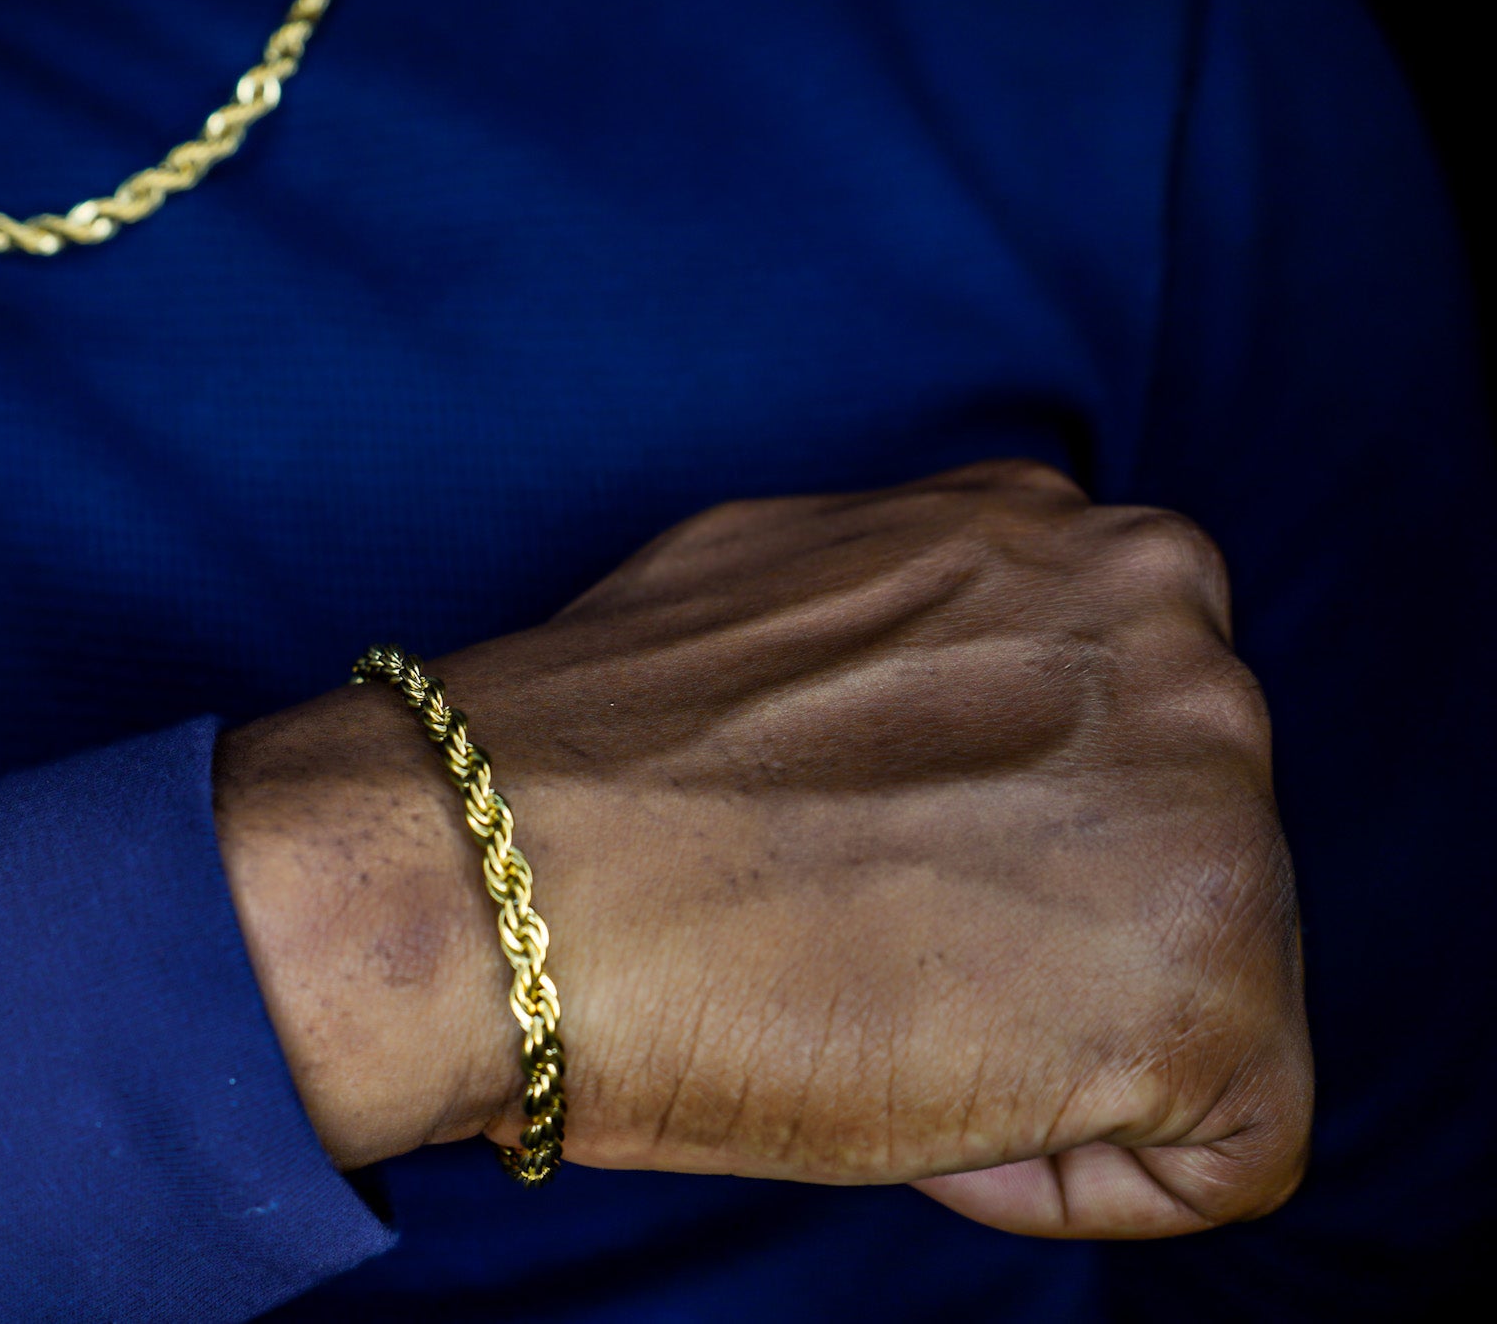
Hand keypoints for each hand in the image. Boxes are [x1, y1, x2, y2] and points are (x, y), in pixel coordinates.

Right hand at [216, 459, 1309, 1238]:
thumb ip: (929, 617)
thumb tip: (933, 698)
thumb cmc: (595, 752)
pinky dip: (1084, 1171)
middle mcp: (1180, 645)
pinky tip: (934, 1123)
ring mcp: (1213, 808)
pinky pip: (1222, 1148)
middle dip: (1045, 927)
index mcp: (1083, 548)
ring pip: (1213, 989)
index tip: (884, 881)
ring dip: (1059, 1039)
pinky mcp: (1209, 990)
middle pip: (1186, 854)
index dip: (1005, 839)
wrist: (499, 875)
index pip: (1133, 741)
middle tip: (871, 956)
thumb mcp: (801, 582)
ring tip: (881, 1026)